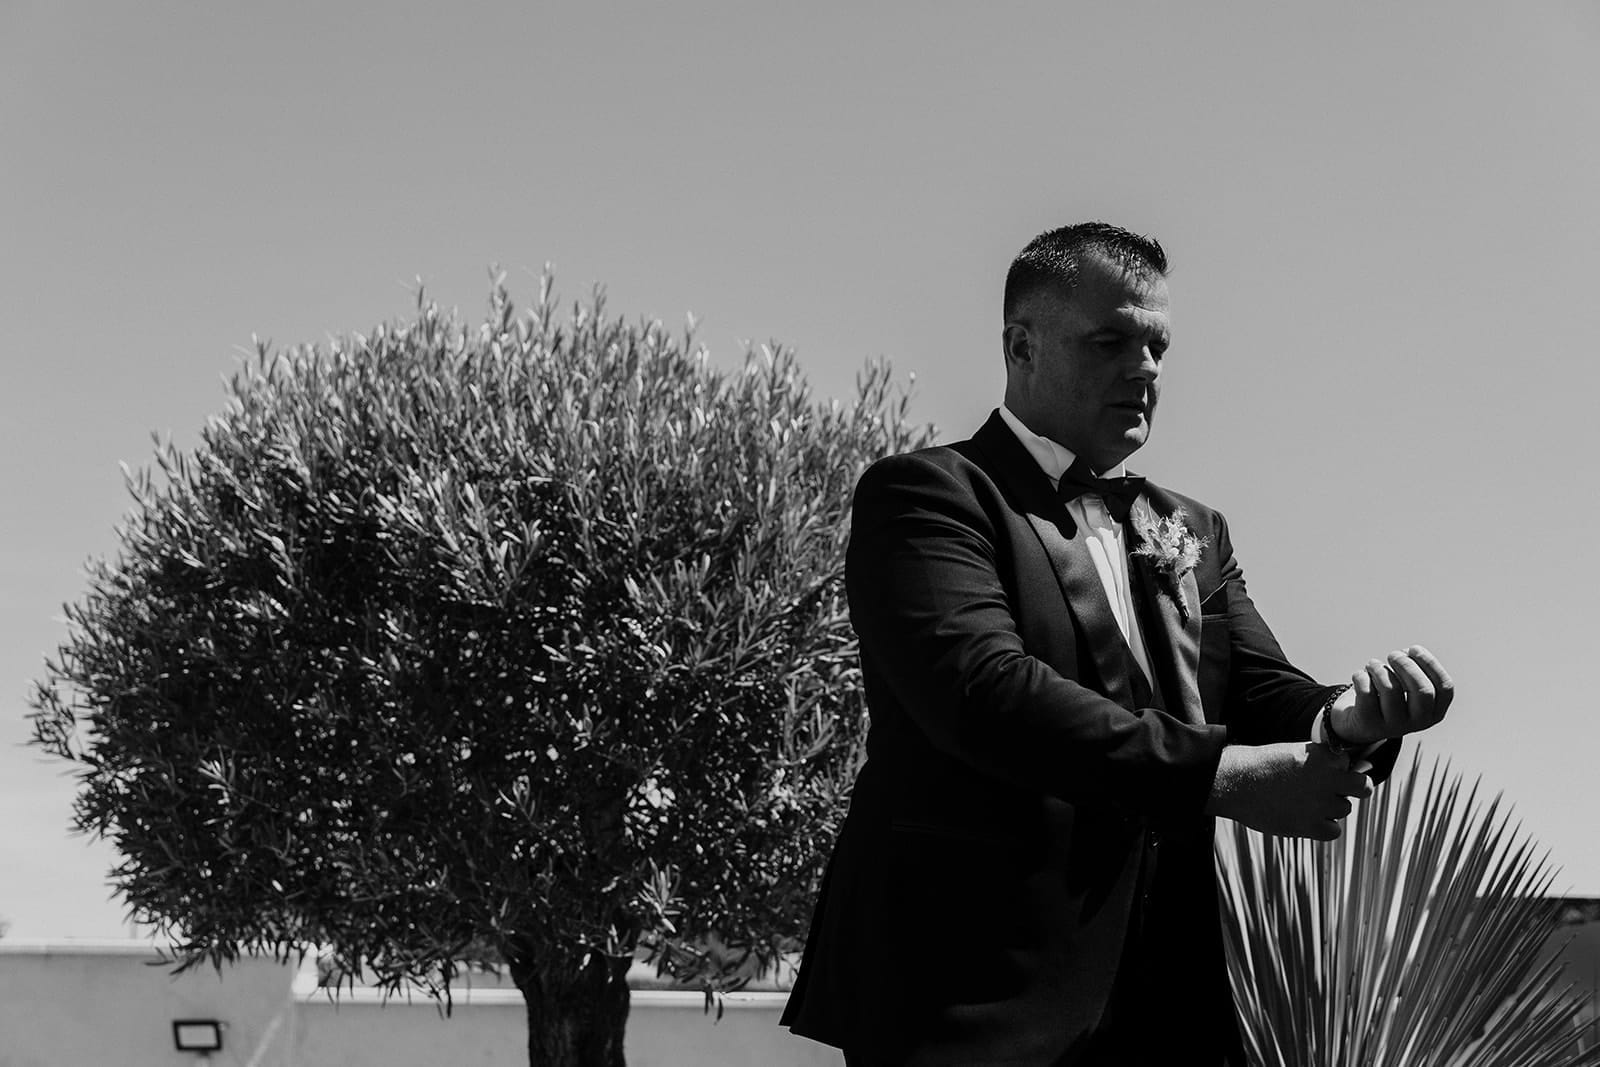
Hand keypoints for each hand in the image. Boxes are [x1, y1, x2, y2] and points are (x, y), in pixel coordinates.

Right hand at [1206, 742, 1372, 840]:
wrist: (1235, 782)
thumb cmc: (1260, 764)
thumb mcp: (1293, 751)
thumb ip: (1319, 760)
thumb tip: (1344, 769)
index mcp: (1324, 756)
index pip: (1349, 764)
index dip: (1339, 769)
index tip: (1328, 772)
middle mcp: (1328, 778)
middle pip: (1362, 787)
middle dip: (1354, 788)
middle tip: (1336, 790)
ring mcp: (1322, 803)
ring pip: (1345, 809)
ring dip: (1331, 807)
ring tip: (1305, 803)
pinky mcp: (1312, 825)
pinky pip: (1334, 831)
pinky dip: (1323, 827)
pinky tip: (1306, 818)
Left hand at [1332, 644, 1453, 745]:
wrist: (1362, 724)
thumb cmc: (1389, 696)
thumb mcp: (1407, 684)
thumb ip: (1413, 667)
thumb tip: (1406, 653)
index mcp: (1435, 712)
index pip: (1444, 687)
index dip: (1430, 663)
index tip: (1414, 649)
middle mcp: (1419, 722)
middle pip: (1422, 690)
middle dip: (1406, 665)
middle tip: (1393, 655)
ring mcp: (1395, 726)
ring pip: (1390, 688)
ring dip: (1378, 668)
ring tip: (1372, 665)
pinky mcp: (1371, 724)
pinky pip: (1366, 692)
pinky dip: (1361, 677)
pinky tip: (1361, 676)